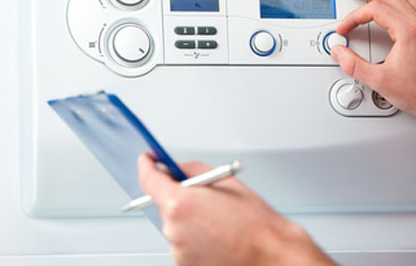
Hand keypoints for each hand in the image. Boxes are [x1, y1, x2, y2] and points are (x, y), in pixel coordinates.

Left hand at [137, 155, 333, 265]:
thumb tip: (173, 168)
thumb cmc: (253, 221)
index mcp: (179, 203)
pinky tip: (217, 235)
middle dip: (179, 195)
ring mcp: (177, 250)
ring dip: (189, 218)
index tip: (148, 160)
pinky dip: (194, 236)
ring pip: (174, 223)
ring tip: (218, 220)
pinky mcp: (183, 264)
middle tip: (204, 195)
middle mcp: (172, 229)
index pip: (148, 179)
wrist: (268, 254)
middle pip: (164, 203)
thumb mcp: (224, 180)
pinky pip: (182, 241)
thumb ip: (191, 170)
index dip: (147, 166)